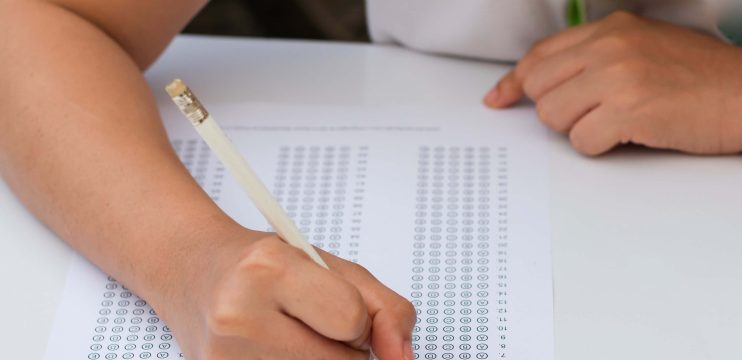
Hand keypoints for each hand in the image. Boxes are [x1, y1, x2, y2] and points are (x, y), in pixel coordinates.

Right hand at [157, 229, 415, 359]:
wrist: (193, 273)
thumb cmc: (263, 266)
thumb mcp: (329, 266)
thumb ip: (383, 308)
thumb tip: (402, 356)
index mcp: (268, 269)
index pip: (351, 319)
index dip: (356, 320)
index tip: (338, 312)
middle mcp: (237, 315)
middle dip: (343, 349)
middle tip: (314, 326)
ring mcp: (222, 358)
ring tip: (291, 338)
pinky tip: (276, 352)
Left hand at [484, 11, 741, 154]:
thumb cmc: (698, 77)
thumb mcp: (642, 47)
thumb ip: (593, 57)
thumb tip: (544, 83)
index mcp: (610, 30)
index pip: (540, 55)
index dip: (515, 81)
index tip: (500, 97)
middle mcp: (610, 47)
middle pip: (540, 89)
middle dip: (556, 109)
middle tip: (589, 112)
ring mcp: (618, 77)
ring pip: (553, 117)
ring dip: (577, 129)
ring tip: (614, 121)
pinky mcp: (629, 110)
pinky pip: (581, 141)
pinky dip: (599, 146)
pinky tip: (628, 134)